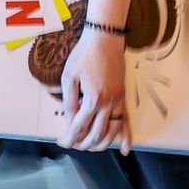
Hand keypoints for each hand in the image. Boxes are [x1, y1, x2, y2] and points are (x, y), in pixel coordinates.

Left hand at [56, 29, 131, 154]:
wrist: (104, 39)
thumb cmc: (84, 55)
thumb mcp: (69, 77)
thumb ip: (69, 101)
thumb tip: (69, 120)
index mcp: (93, 99)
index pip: (79, 127)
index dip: (69, 137)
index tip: (62, 141)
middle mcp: (109, 103)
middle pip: (96, 134)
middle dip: (83, 143)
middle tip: (73, 144)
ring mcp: (118, 101)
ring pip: (111, 132)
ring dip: (101, 144)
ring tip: (90, 148)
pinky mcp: (123, 97)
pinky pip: (126, 121)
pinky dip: (126, 137)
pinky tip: (125, 149)